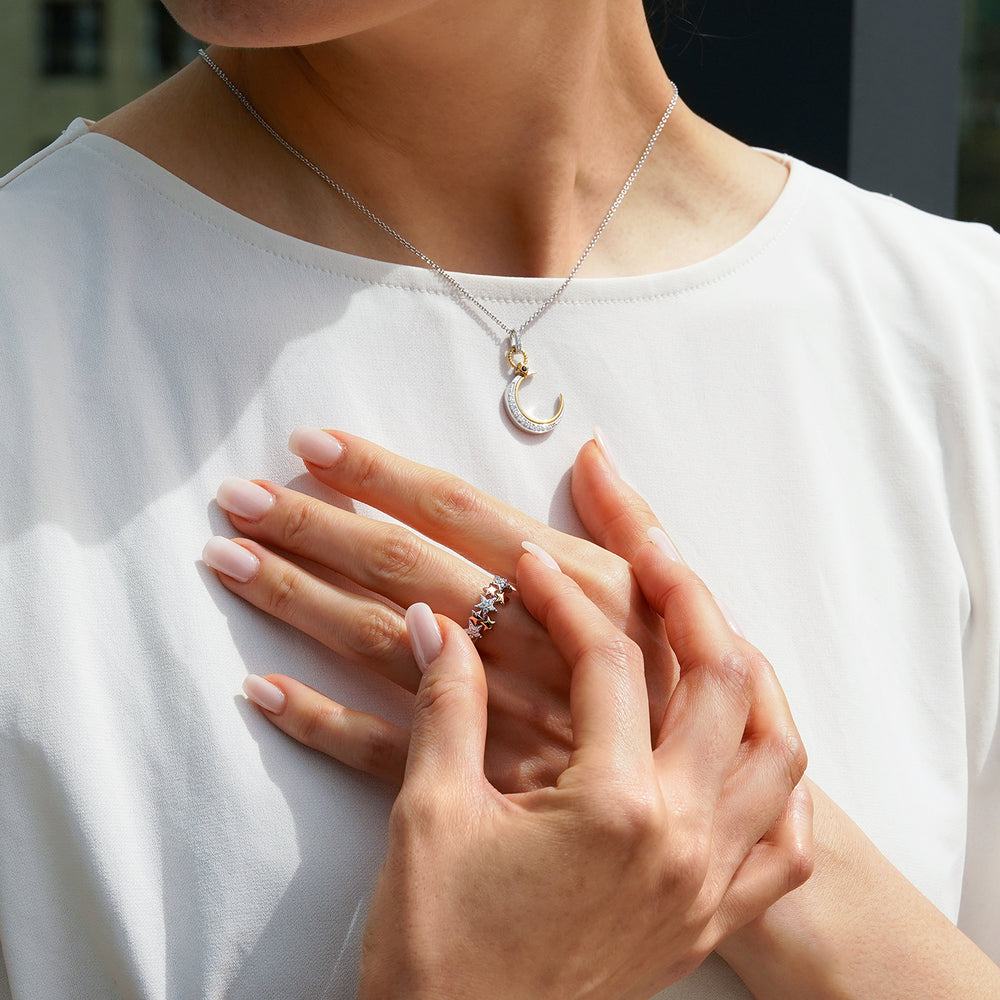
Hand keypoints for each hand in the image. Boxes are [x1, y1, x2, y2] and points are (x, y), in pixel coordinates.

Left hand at [204, 428, 680, 790]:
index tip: (310, 444)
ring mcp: (485, 719)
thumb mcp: (668, 605)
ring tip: (228, 561)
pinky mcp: (465, 787)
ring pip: (375, 647)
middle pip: (399, 570)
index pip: (454, 512)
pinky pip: (375, 751)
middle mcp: (519, 645)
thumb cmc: (674, 705)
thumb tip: (592, 447)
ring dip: (296, 601)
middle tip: (239, 495)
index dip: (379, 474)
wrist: (686, 831)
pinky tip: (258, 688)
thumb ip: (630, 523)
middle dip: (313, 526)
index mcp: (568, 591)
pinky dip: (314, 719)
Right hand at [356, 544, 810, 999]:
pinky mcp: (709, 918)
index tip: (529, 569)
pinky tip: (747, 748)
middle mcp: (681, 838)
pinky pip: (782, 842)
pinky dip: (776, 778)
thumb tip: (442, 626)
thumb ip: (447, 705)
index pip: (609, 664)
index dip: (565, 601)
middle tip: (649, 548)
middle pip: (719, 681)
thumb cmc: (439, 953)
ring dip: (749, 677)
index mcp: (613, 807)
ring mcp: (707, 881)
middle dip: (685, 597)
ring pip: (777, 751)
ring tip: (711, 631)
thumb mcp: (430, 816)